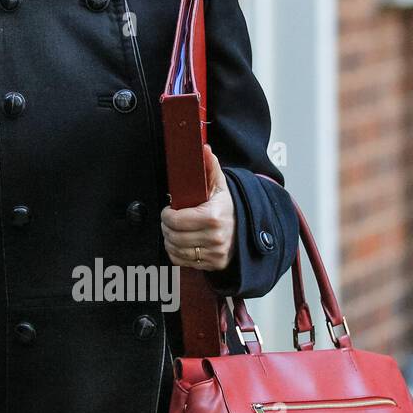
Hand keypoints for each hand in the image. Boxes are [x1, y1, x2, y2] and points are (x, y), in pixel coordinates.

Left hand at [160, 144, 235, 271]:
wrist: (247, 229)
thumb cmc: (228, 207)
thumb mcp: (220, 185)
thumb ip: (209, 166)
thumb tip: (203, 148)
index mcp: (214, 216)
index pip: (176, 220)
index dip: (167, 215)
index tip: (169, 210)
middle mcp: (215, 237)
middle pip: (173, 236)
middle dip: (166, 226)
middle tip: (169, 220)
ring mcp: (214, 253)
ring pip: (175, 249)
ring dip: (169, 239)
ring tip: (174, 230)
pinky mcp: (213, 264)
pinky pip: (182, 261)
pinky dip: (176, 252)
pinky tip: (180, 242)